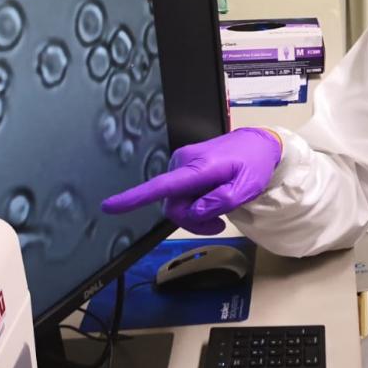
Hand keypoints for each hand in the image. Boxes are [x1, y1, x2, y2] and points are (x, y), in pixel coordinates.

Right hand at [100, 128, 281, 234]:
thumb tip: (193, 212)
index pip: (162, 186)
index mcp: (196, 167)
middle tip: (219, 224)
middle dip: (193, 220)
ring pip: (176, 202)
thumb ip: (218, 202)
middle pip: (173, 205)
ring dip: (196, 213)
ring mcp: (180, 163)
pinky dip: (195, 203)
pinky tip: (212, 200)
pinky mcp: (182, 166)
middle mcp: (182, 162)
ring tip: (220, 210)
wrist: (258, 144)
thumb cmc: (253, 165)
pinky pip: (181, 193)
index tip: (109, 206)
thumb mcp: (244, 189)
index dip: (134, 198)